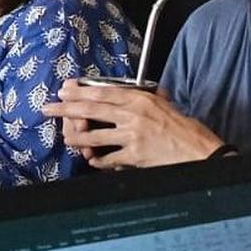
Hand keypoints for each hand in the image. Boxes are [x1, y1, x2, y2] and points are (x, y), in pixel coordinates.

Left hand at [42, 79, 224, 168]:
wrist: (202, 152)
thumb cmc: (185, 130)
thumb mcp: (164, 105)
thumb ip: (144, 99)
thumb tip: (127, 94)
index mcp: (140, 99)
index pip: (103, 92)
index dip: (80, 91)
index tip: (64, 90)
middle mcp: (133, 114)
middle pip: (91, 109)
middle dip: (65, 108)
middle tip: (48, 108)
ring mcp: (132, 134)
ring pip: (93, 134)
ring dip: (77, 138)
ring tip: (68, 139)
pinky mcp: (134, 155)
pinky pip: (107, 158)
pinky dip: (98, 160)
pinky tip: (93, 160)